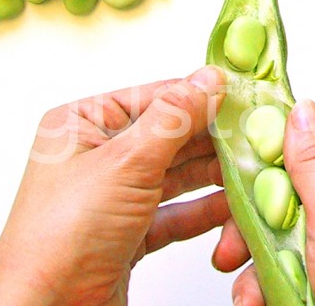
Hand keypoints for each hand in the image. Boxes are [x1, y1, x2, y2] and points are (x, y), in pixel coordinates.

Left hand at [0, 66, 227, 305]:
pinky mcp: (131, 230)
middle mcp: (98, 156)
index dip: (199, 97)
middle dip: (211, 141)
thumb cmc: (63, 235)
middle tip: (252, 138)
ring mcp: (116, 195)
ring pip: (176, 176)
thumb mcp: (125, 163)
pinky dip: (203, 210)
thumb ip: (173, 119)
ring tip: (246, 171)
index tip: (240, 97)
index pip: (154, 99)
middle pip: (169, 138)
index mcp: (83, 125)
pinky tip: (229, 206)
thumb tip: (209, 79)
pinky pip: (175, 211)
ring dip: (212, 176)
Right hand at [213, 100, 314, 305]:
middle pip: (288, 203)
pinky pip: (286, 272)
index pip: (311, 158)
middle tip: (230, 246)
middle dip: (253, 227)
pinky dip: (266, 287)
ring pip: (280, 242)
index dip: (270, 166)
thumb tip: (303, 111)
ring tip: (248, 289)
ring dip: (256, 265)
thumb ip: (314, 162)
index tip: (234, 176)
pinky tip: (259, 298)